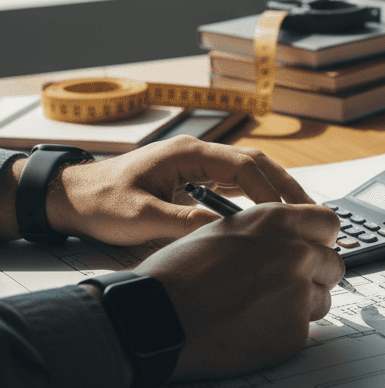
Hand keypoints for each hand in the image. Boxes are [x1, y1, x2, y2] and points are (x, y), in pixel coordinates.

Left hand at [46, 135, 314, 244]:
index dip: (273, 190)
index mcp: (187, 154)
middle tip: (312, 215)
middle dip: (287, 188)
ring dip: (276, 193)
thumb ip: (184, 223)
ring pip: (249, 174)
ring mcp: (196, 167)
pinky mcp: (193, 182)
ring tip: (300, 218)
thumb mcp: (140, 216)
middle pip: (256, 164)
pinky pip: (236, 186)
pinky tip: (269, 220)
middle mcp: (197, 155)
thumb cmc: (98, 202)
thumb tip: (227, 233)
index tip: (291, 215)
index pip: (245, 165)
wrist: (68, 198)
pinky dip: (257, 200)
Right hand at [133, 203, 343, 378]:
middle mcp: (296, 254)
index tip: (310, 248)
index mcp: (277, 221)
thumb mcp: (225, 232)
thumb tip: (295, 241)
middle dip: (315, 274)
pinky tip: (249, 330)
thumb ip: (268, 233)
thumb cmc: (179, 275)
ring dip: (301, 304)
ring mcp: (299, 295)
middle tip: (283, 285)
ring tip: (258, 308)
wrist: (157, 318)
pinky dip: (282, 332)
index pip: (329, 223)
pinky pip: (303, 330)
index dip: (318, 238)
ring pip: (323, 299)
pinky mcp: (294, 333)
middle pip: (333, 264)